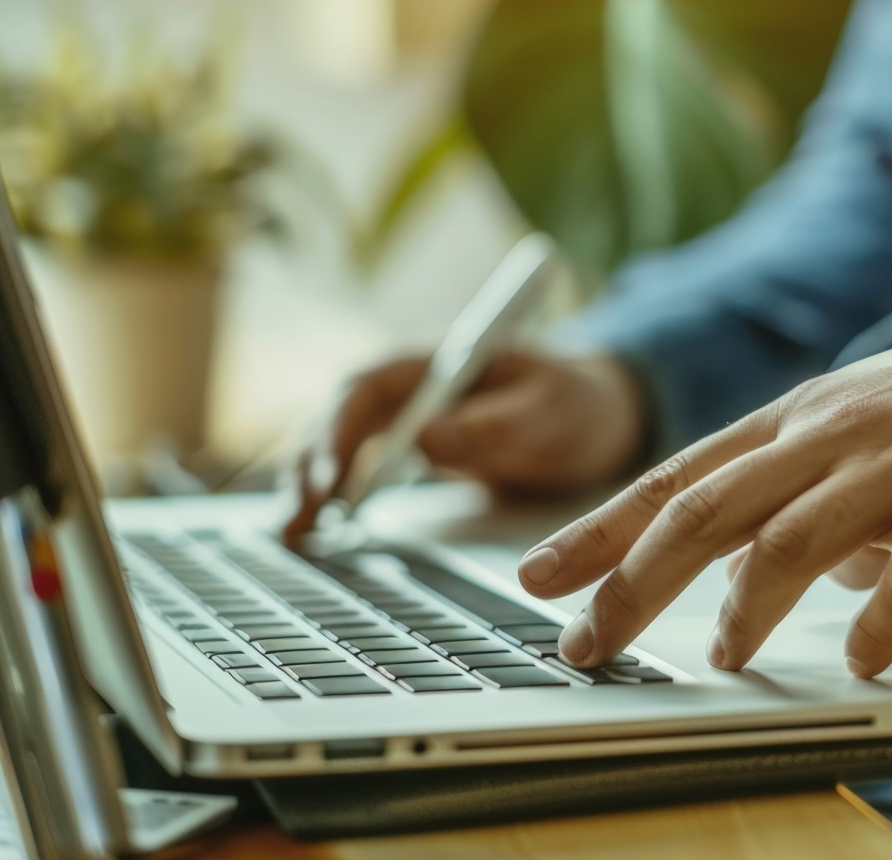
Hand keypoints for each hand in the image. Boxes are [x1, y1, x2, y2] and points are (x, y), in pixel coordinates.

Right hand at [283, 351, 646, 539]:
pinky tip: (310, 528)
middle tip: (300, 520)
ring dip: (308, 482)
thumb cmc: (577, 404)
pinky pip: (356, 464)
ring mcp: (407, 413)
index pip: (367, 385)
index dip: (339, 430)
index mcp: (440, 358)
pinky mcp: (410, 445)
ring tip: (292, 533)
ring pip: (337, 440)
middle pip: (338, 414)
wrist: (600, 414)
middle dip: (310, 464)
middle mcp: (413, 381)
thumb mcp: (552, 413)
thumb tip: (427, 442)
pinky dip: (328, 492)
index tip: (329, 478)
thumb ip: (496, 425)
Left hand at [515, 271, 891, 677]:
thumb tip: (785, 582)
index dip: (601, 530)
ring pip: (796, 533)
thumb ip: (821, 505)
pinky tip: (861, 659)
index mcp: (801, 421)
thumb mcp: (876, 443)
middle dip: (632, 579)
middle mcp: (834, 433)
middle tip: (585, 642)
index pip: (677, 478)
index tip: (537, 577)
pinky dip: (885, 613)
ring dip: (749, 604)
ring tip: (721, 659)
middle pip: (707, 509)